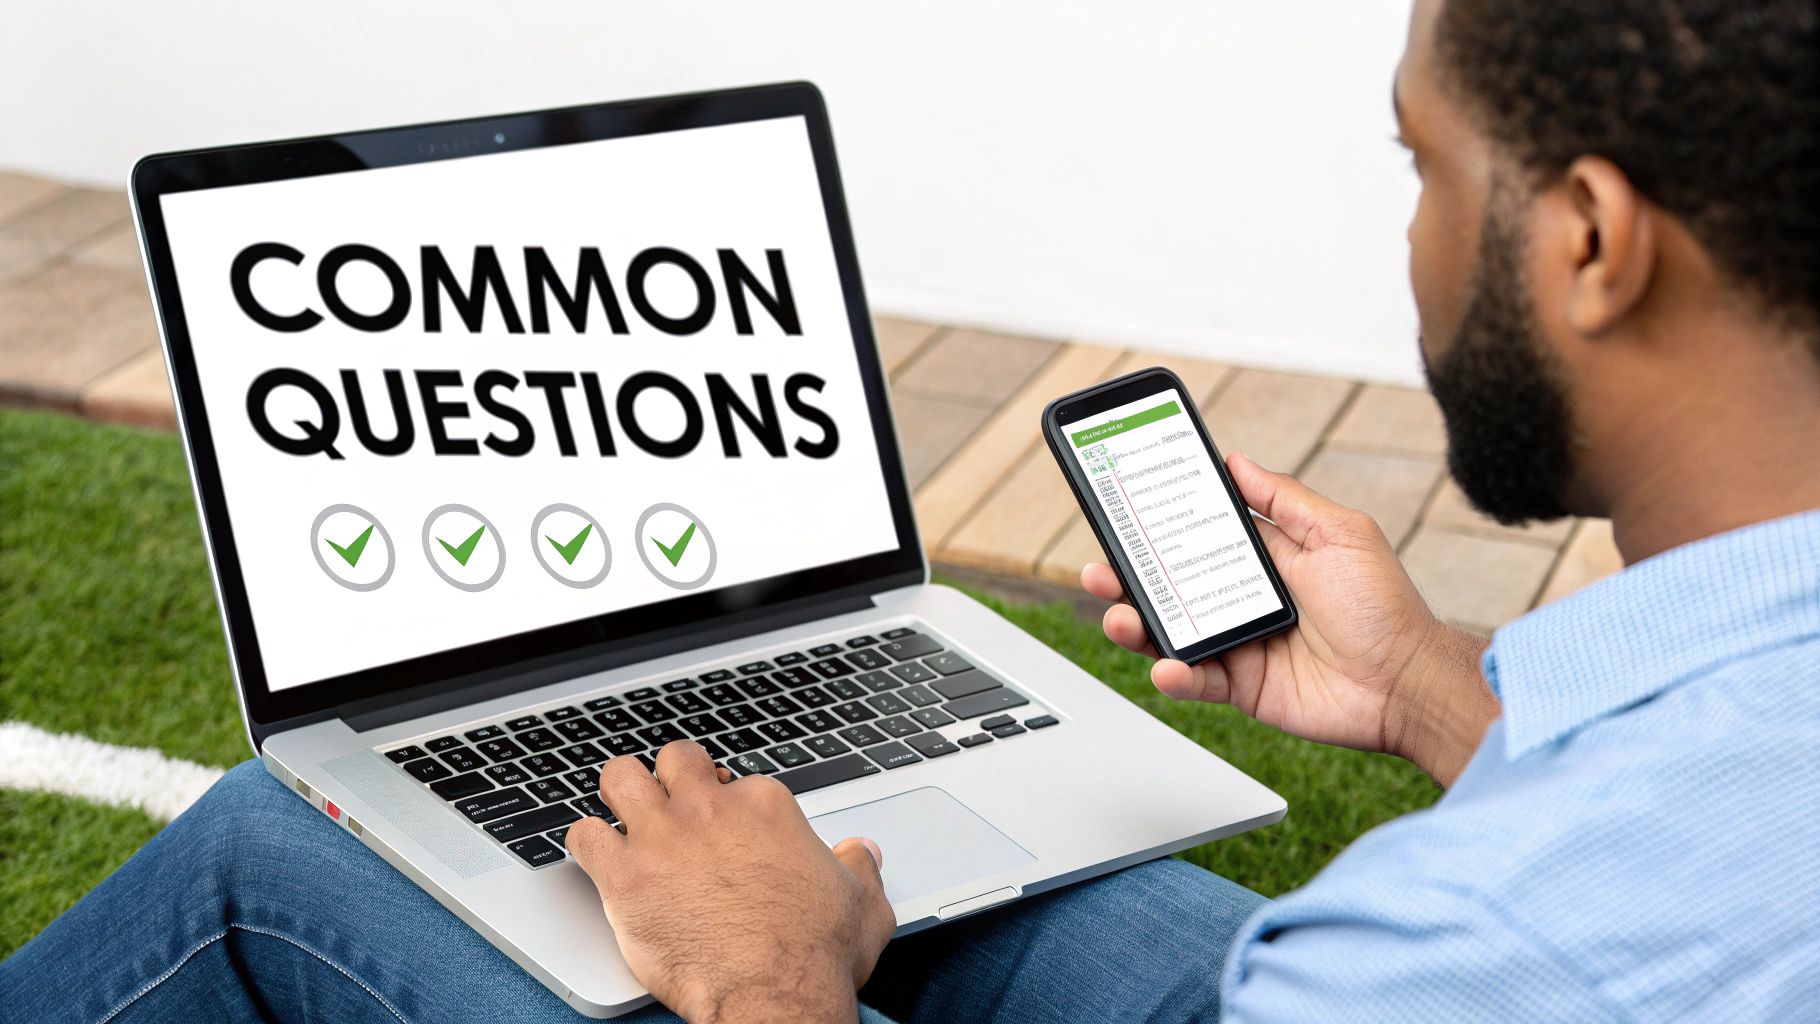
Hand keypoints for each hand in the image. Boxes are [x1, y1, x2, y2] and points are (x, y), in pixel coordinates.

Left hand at [566, 741, 892, 1023]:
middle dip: (669, 778)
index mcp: (765, 806)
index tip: (727, 830)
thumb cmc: (815, 955)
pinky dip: (585, 845)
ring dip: (618, 793)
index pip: (734, 781)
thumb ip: (860, 868)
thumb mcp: (863, 905)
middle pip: (675, 760)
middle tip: (670, 805)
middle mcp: (711, 809)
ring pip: (620, 777)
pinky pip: (583, 836)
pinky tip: (595, 859)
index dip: (726, 804)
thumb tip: (862, 851)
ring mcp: (664, 838)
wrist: (774, 996)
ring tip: (622, 814)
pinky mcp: (625, 876)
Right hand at [1085, 452, 1496, 784]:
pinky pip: (1194, 680)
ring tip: (1121, 617)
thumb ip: (1284, 499)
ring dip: (1135, 624)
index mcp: (1262, 559)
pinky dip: (1174, 675)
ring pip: (1168, 632)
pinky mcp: (1240, 686)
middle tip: (1101, 567)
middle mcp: (1242, 599)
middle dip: (1128, 576)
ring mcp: (1237, 643)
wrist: (1407, 683)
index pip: (1196, 537)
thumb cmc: (1384, 607)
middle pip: (1169, 585)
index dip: (1159, 526)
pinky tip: (1168, 666)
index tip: (1124, 510)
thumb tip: (1237, 462)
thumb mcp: (1339, 533)